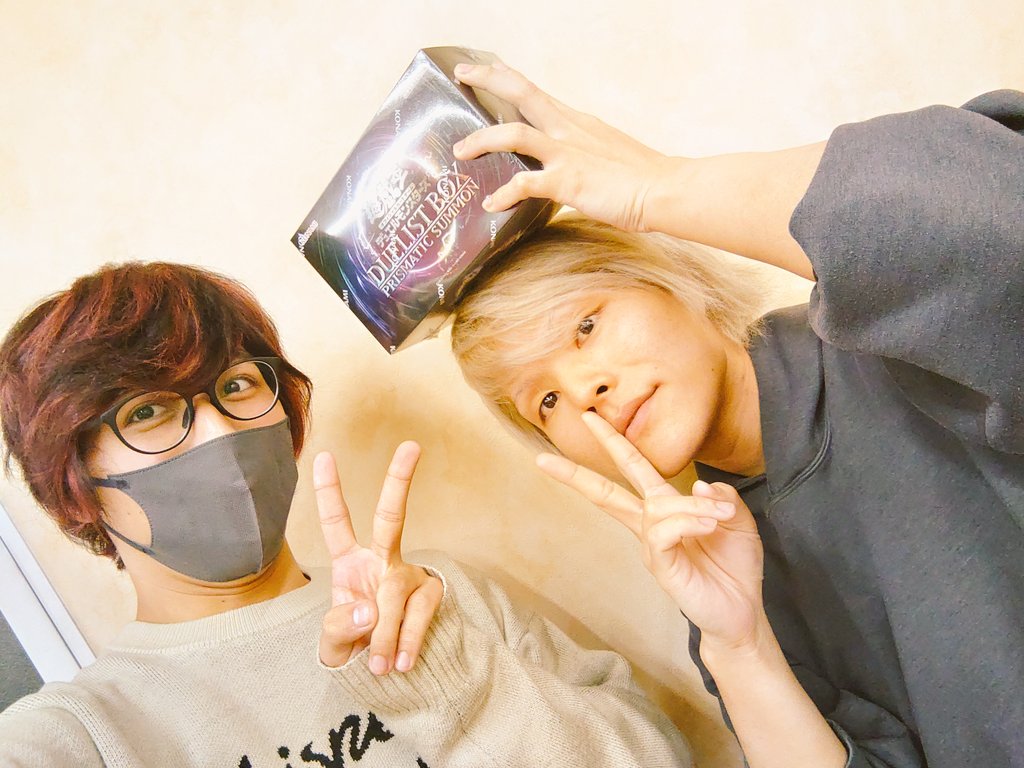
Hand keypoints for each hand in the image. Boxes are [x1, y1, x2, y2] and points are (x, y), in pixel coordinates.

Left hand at [314, 443, 443, 672]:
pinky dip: (408, 641)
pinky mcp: (430, 595)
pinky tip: (402, 662)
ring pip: (396, 591)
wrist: (385, 676)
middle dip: (400, 481)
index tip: (324, 456)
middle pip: (392, 518)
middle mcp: (381, 561)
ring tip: (381, 666)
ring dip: (387, 633)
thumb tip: (371, 612)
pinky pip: (420, 613)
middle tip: (411, 445)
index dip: (329, 492)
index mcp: (349, 563)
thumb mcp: (332, 644)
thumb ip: (340, 628)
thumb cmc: (353, 649)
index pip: (337, 524)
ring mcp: (409, 576)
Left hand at [452, 61, 671, 232]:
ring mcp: (566, 154)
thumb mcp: (605, 151)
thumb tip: (564, 163)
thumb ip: (580, 150)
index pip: (534, 91)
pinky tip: (491, 204)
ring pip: (513, 133)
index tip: (485, 68)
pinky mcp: (567, 182)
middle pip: (521, 91)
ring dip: (481, 140)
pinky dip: (503, 193)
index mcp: (576, 121)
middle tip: (461, 74)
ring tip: (460, 151)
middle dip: (487, 78)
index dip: (507, 77)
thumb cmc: (642, 177)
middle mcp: (568, 130)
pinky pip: (524, 184)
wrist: (664, 190)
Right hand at [537, 412, 764, 649]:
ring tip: (719, 518)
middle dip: (576, 473)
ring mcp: (651, 546)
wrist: (742, 611)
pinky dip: (687, 522)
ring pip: (656, 506)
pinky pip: (662, 531)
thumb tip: (698, 485)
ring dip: (693, 505)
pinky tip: (708, 526)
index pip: (634, 468)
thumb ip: (721, 496)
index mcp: (665, 507)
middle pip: (606, 493)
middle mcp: (650, 524)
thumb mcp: (736, 519)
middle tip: (543, 459)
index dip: (613, 442)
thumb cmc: (734, 566)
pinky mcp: (659, 566)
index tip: (590, 417)